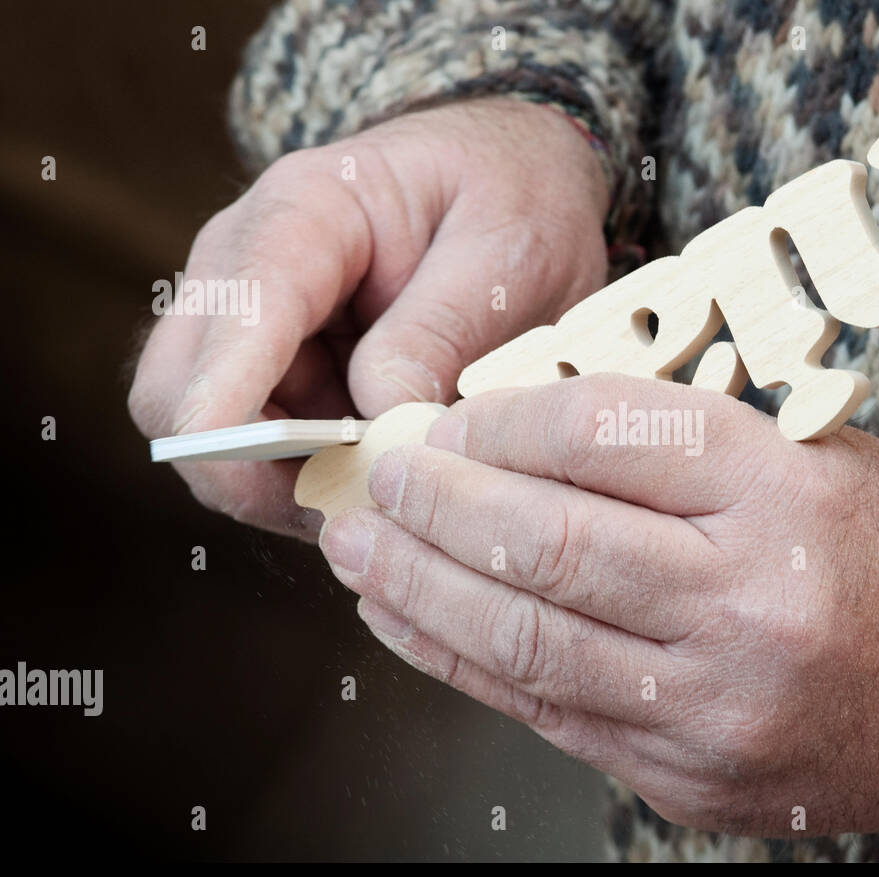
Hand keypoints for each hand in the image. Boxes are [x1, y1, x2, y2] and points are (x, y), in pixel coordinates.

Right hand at [129, 98, 608, 538]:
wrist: (516, 177)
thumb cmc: (514, 194)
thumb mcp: (507, 251)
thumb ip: (443, 327)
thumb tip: (381, 414)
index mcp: (304, 211)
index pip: (237, 312)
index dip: (227, 399)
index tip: (246, 468)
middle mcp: (248, 268)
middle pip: (180, 390)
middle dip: (246, 469)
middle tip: (348, 515)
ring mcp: (255, 327)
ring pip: (219, 439)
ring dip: (286, 487)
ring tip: (386, 512)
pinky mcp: (281, 376)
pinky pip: (265, 454)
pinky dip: (311, 485)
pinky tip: (380, 498)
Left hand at [318, 375, 878, 834]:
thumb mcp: (803, 454)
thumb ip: (668, 445)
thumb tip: (508, 433)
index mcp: (781, 491)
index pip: (601, 436)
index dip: (498, 420)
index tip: (448, 417)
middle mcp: (747, 598)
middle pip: (546, 539)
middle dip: (434, 501)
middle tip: (379, 475)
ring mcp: (713, 701)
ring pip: (525, 635)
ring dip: (418, 586)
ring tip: (360, 546)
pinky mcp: (686, 774)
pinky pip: (543, 710)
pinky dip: (457, 660)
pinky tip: (407, 621)